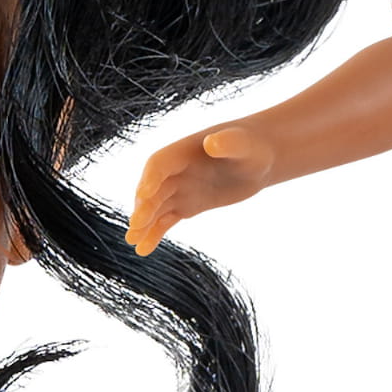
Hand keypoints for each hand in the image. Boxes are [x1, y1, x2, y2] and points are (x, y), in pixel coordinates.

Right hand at [127, 124, 276, 254]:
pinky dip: (154, 234)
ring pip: (156, 208)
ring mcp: (179, 189)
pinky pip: (166, 220)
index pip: (159, 164)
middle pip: (153, 189)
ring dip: (143, 224)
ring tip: (132, 242)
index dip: (151, 178)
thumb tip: (212, 143)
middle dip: (144, 206)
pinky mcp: (187, 206)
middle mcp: (175, 171)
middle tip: (136, 225)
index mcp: (183, 151)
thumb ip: (228, 143)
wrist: (258, 159)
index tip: (144, 194)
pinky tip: (144, 249)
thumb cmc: (252, 146)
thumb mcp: (244, 144)